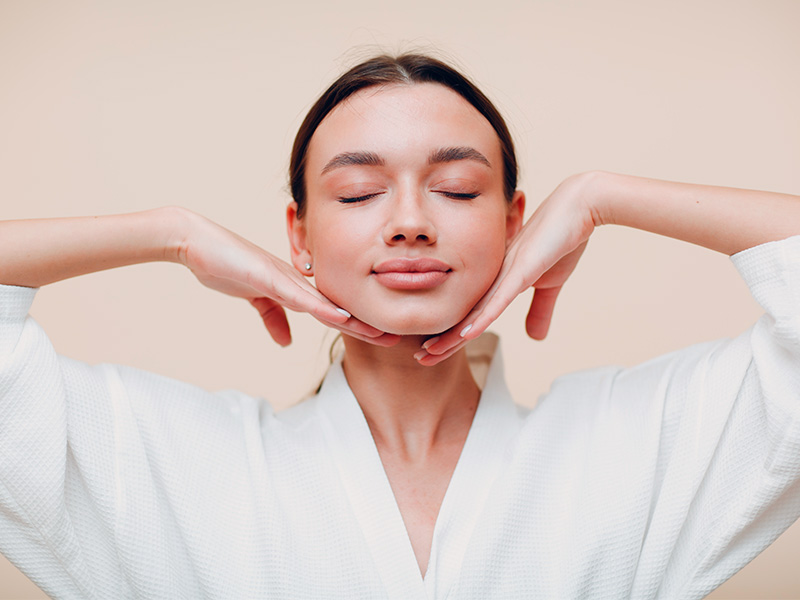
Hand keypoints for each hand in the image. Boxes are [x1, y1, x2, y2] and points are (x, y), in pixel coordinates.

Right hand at [177, 210, 398, 346]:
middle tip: (394, 338)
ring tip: (379, 333)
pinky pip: (299, 296)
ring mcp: (284, 277)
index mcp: (294, 286)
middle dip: (365, 324)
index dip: (356, 324)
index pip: (331, 309)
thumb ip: (273, 318)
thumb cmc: (225, 264)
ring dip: (352, 320)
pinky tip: (341, 318)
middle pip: (337, 307)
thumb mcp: (254, 298)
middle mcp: (297, 280)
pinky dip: (321, 308)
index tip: (380, 337)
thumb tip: (286, 343)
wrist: (195, 242)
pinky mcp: (268, 277)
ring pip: (325, 303)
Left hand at [417, 173, 596, 364]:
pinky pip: (498, 299)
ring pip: (474, 311)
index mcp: (498, 280)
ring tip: (430, 352)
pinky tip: (465, 334)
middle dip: (442, 339)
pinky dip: (482, 319)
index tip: (434, 352)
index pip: (472, 313)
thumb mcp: (551, 284)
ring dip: (453, 335)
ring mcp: (505, 273)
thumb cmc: (562, 240)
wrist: (579, 207)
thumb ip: (539, 310)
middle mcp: (494, 277)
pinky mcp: (522, 270)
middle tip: (420, 358)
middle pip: (464, 315)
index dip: (453, 334)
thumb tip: (534, 338)